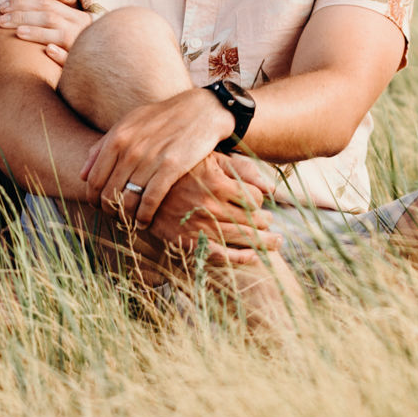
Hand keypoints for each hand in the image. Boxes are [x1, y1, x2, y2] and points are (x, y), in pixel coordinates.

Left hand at [0, 0, 92, 65]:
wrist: (109, 59)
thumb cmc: (86, 38)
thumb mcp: (78, 18)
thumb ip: (67, 1)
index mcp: (76, 14)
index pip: (47, 3)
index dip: (23, 3)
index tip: (2, 7)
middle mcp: (81, 27)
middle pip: (49, 16)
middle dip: (23, 16)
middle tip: (0, 20)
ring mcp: (83, 45)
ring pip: (60, 35)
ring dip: (38, 32)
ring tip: (17, 32)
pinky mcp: (85, 64)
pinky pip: (73, 59)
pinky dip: (62, 55)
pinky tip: (48, 51)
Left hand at [83, 85, 240, 225]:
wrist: (201, 110)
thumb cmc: (162, 118)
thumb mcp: (129, 123)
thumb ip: (103, 146)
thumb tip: (82, 175)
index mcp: (117, 138)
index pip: (93, 180)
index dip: (92, 199)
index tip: (99, 206)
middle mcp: (130, 149)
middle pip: (108, 193)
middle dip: (109, 210)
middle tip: (116, 216)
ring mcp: (150, 159)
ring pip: (127, 200)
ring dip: (126, 216)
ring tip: (130, 221)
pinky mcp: (171, 168)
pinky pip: (150, 201)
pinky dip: (144, 217)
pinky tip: (145, 223)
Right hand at [146, 151, 279, 264]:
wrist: (141, 187)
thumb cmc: (181, 168)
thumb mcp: (210, 158)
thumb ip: (242, 169)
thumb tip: (272, 188)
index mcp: (217, 183)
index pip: (254, 198)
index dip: (259, 200)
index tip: (257, 202)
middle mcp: (211, 206)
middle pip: (253, 219)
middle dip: (266, 222)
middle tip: (270, 223)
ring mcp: (200, 226)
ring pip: (243, 238)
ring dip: (264, 242)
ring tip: (276, 242)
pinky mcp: (189, 242)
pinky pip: (221, 256)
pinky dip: (240, 258)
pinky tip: (254, 257)